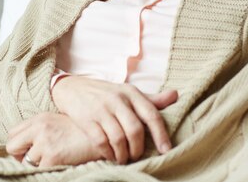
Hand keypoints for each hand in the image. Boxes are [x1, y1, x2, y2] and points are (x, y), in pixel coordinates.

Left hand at [6, 112, 104, 166]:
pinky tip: (61, 165)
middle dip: (20, 157)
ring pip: (26, 162)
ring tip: (54, 161)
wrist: (106, 134)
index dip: (18, 146)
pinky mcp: (53, 156)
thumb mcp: (60, 123)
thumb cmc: (84, 132)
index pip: (12, 133)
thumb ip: (42, 130)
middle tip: (36, 161)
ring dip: (37, 165)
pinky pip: (39, 171)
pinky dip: (48, 171)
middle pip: (12, 146)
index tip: (29, 152)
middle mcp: (40, 127)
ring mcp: (45, 141)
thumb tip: (28, 147)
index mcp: (40, 118)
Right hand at [51, 76, 177, 163]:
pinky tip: (111, 156)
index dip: (161, 134)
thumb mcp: (127, 92)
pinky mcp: (86, 119)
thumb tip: (175, 95)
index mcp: (131, 93)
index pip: (151, 114)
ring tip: (124, 159)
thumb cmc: (105, 93)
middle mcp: (117, 100)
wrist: (72, 88)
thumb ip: (151, 99)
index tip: (166, 151)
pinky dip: (108, 153)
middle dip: (138, 148)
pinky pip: (101, 142)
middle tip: (136, 156)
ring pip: (119, 138)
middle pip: (135, 130)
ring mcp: (101, 109)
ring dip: (123, 154)